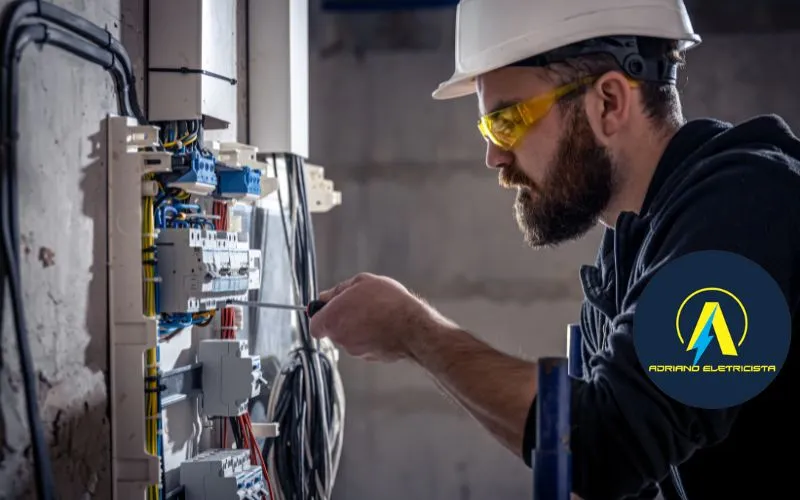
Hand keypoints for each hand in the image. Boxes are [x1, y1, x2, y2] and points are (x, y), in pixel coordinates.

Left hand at [310, 273, 451, 361]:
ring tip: (377, 314)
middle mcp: (341, 338)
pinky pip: (366, 345)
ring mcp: (356, 350)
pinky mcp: (371, 357)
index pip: (314, 325)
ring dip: (359, 328)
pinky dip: (372, 338)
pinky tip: (384, 326)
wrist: (412, 326)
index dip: (321, 316)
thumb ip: (339, 290)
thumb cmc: (387, 302)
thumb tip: (327, 296)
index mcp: (332, 319)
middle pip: (334, 331)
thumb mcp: (362, 282)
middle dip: (344, 320)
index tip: (330, 309)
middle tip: (360, 306)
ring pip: (351, 338)